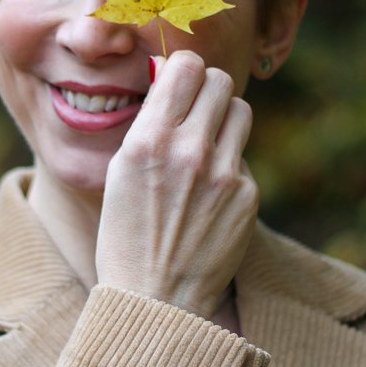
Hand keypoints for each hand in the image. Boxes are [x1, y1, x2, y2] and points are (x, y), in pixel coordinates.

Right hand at [95, 52, 258, 317]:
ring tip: (205, 146)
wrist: (154, 299)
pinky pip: (242, 157)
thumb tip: (171, 80)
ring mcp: (223, 174)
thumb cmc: (126, 235)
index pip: (185, 67)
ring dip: (223, 120)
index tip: (180, 83)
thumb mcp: (119, 173)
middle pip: (219, 81)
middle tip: (196, 110)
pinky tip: (209, 196)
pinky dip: (228, 166)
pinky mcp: (246, 196)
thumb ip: (148, 125)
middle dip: (206, 89)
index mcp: (148, 142)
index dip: (184, 70)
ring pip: (240, 110)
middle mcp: (188, 151)